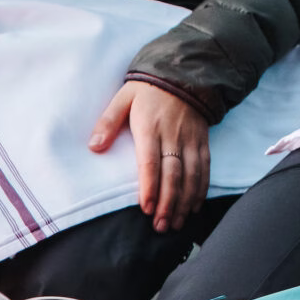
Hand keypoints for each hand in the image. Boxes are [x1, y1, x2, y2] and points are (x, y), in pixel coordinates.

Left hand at [91, 81, 211, 231]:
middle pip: (173, 174)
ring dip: (185, 202)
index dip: (150, 187)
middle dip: (168, 203)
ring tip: (176, 223)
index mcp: (150, 127)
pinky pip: (205, 169)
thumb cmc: (148, 89)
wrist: (184, 72)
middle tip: (161, 226)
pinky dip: (201, 190)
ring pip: (192, 176)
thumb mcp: (123, 98)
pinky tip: (194, 208)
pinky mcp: (202, 142)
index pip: (151, 162)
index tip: (147, 208)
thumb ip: (107, 122)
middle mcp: (173, 136)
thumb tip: (94, 146)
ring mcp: (190, 140)